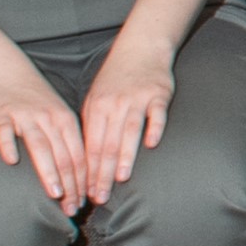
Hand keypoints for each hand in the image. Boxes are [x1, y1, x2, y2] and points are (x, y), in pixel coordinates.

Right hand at [0, 64, 90, 214]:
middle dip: (70, 184)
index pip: (79, 155)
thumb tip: (78, 176)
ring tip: (55, 193)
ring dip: (49, 171)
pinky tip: (11, 161)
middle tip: (71, 208)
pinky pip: (5, 132)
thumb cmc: (36, 101)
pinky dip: (9, 145)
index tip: (84, 203)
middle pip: (64, 155)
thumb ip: (66, 143)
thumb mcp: (57, 117)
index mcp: (66, 121)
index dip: (83, 181)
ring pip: (41, 146)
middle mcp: (49, 119)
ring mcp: (25, 116)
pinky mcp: (2, 115)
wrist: (6, 72)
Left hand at [74, 44, 178, 203]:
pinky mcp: (159, 94)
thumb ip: (93, 127)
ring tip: (122, 178)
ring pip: (128, 131)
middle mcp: (114, 105)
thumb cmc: (116, 79)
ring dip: (125, 156)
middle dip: (103, 173)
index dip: (89, 172)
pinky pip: (156, 114)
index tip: (88, 193)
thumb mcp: (96, 99)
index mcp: (96, 108)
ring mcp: (136, 99)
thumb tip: (87, 161)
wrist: (140, 49)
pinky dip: (154, 128)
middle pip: (107, 144)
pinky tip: (152, 144)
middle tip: (101, 196)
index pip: (90, 146)